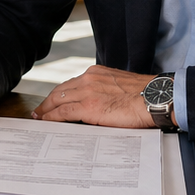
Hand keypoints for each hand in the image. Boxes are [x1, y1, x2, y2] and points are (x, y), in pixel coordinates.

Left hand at [32, 65, 155, 127]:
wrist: (155, 98)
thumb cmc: (145, 95)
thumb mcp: (121, 85)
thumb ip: (107, 90)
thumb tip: (101, 103)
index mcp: (97, 73)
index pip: (72, 83)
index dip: (60, 93)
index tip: (53, 100)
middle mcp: (89, 79)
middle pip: (60, 90)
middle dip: (48, 101)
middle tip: (40, 110)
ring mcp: (88, 92)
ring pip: (58, 100)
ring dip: (46, 109)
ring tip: (39, 117)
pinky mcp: (88, 107)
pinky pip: (63, 112)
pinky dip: (52, 117)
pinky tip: (46, 121)